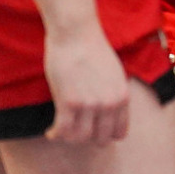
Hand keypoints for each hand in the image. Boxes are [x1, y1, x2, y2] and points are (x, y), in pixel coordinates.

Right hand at [43, 23, 129, 143]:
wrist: (76, 33)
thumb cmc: (93, 49)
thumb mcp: (115, 74)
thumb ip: (113, 95)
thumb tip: (107, 114)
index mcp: (122, 96)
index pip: (119, 132)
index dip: (105, 134)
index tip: (93, 130)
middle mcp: (109, 104)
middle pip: (100, 140)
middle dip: (87, 137)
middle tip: (76, 129)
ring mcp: (90, 105)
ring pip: (80, 139)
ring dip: (70, 137)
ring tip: (63, 130)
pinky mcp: (69, 103)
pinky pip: (63, 131)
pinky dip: (56, 134)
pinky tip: (51, 131)